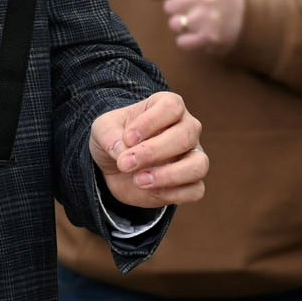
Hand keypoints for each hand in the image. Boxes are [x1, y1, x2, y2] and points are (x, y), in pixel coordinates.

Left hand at [92, 91, 207, 208]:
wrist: (115, 166)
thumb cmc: (115, 138)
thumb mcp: (102, 129)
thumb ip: (109, 135)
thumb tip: (123, 151)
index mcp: (168, 106)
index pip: (172, 107)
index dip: (150, 122)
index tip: (127, 138)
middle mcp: (187, 128)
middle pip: (186, 135)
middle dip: (153, 151)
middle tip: (125, 163)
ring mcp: (193, 156)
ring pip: (199, 164)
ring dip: (169, 175)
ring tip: (139, 180)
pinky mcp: (190, 183)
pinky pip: (196, 190)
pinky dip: (174, 194)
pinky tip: (150, 191)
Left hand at [147, 0, 244, 54]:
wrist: (250, 20)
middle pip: (169, 6)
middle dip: (178, 11)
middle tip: (193, 12)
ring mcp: (208, 18)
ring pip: (175, 24)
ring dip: (183, 27)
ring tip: (197, 24)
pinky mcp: (209, 37)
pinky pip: (182, 42)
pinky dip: (188, 42)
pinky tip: (199, 36)